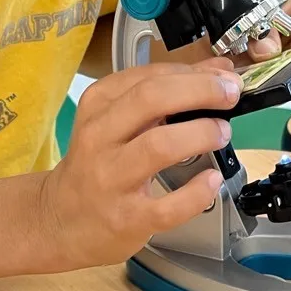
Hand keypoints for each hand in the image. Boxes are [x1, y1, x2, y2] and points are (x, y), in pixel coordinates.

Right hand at [39, 57, 241, 270]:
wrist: (61, 218)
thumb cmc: (97, 162)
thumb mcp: (118, 119)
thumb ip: (166, 93)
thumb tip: (217, 71)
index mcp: (99, 105)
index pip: (150, 76)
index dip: (194, 72)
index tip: (224, 75)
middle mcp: (100, 137)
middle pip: (152, 100)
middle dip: (200, 91)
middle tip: (230, 95)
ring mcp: (111, 178)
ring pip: (158, 146)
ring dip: (200, 133)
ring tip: (221, 132)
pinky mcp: (125, 217)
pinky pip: (166, 205)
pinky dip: (196, 192)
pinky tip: (212, 181)